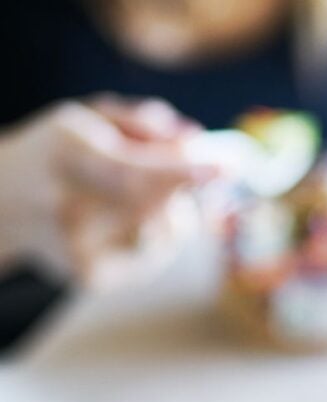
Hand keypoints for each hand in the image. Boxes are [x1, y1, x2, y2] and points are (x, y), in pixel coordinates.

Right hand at [0, 95, 212, 287]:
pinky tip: (132, 223)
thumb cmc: (57, 152)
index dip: (181, 175)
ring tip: (144, 199)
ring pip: (165, 236)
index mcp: (66, 155)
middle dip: (188, 192)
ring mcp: (77, 248)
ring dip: (175, 214)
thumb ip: (143, 123)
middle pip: (156, 209)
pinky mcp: (90, 277)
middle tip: (199, 175)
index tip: (224, 168)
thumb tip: (195, 140)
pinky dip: (159, 238)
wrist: (2, 201)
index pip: (130, 175)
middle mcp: (67, 206)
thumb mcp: (88, 118)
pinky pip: (155, 259)